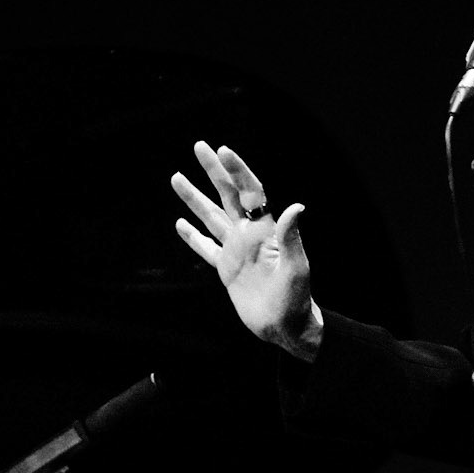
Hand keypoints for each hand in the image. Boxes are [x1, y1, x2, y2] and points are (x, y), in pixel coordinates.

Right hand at [171, 141, 322, 359]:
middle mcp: (249, 235)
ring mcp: (236, 251)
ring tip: (176, 177)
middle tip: (198, 146)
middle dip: (213, 171)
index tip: (222, 150)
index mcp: (265, 230)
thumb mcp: (296, 268)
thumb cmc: (296, 299)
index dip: (237, 170)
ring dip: (194, 198)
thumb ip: (291, 238)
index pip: (249, 192)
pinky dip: (193, 237)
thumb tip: (296, 207)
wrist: (285, 326)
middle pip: (228, 195)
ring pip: (211, 217)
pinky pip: (206, 248)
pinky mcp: (226, 270)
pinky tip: (180, 224)